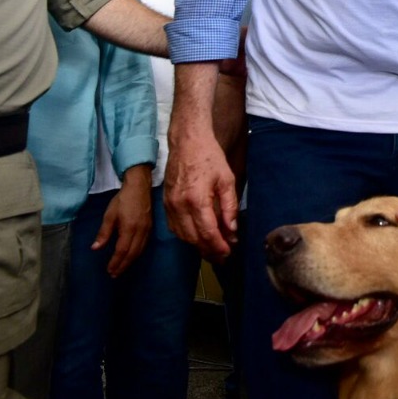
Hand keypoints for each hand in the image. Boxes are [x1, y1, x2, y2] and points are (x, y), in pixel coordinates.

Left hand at [93, 165, 152, 276]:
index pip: (122, 250)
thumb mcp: (109, 214)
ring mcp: (147, 230)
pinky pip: (144, 245)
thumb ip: (104, 233)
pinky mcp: (150, 227)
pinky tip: (132, 256)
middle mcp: (140, 231)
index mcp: (129, 228)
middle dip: (123, 265)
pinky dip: (137, 254)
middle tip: (114, 274)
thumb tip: (95, 248)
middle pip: (132, 254)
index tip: (109, 270)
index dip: (115, 262)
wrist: (139, 187)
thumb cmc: (123, 199)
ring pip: (139, 251)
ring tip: (121, 268)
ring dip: (130, 261)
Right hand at [164, 117, 238, 261]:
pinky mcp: (165, 203)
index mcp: (197, 199)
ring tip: (212, 249)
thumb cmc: (209, 157)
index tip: (229, 253)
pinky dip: (186, 236)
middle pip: (194, 238)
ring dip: (197, 246)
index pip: (208, 232)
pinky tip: (197, 236)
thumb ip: (229, 207)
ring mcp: (170, 205)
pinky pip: (174, 227)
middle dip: (209, 251)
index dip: (219, 247)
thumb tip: (232, 231)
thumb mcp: (227, 180)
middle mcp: (180, 205)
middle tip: (223, 256)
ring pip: (182, 236)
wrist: (187, 141)